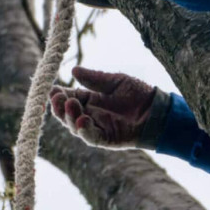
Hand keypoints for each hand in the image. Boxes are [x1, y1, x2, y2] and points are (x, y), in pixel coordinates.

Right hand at [48, 66, 163, 148]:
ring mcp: (96, 128)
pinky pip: (91, 137)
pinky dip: (84, 130)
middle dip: (58, 106)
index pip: (68, 97)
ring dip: (69, 116)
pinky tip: (82, 120)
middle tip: (57, 97)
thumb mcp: (115, 81)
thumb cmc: (138, 94)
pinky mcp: (106, 139)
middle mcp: (89, 114)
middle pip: (66, 114)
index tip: (51, 89)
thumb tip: (73, 70)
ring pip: (74, 125)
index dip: (58, 94)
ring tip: (69, 104)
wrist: (157, 109)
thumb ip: (95, 78)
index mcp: (89, 100)